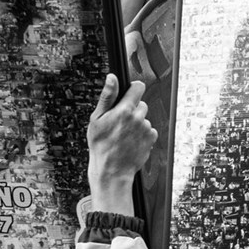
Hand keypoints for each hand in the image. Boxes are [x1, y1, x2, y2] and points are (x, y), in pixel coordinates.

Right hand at [86, 75, 156, 215]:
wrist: (111, 170)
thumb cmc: (101, 146)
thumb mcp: (97, 119)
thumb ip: (107, 96)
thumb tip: (112, 78)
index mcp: (124, 110)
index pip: (138, 87)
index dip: (133, 89)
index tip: (129, 93)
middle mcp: (138, 118)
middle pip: (141, 104)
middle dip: (133, 109)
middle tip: (120, 122)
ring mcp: (146, 128)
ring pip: (144, 118)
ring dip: (137, 123)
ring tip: (124, 135)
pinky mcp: (152, 138)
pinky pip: (149, 130)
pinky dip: (142, 134)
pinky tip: (131, 141)